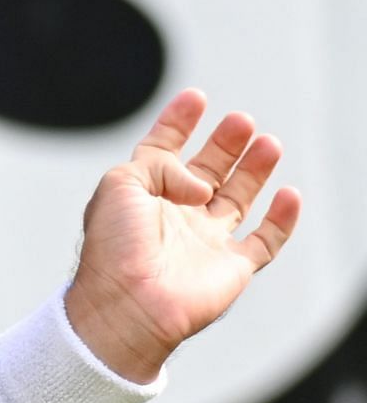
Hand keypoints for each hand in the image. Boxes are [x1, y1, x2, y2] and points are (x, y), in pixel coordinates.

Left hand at [66, 89, 301, 380]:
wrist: (128, 304)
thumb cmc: (114, 249)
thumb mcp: (119, 185)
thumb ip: (158, 164)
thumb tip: (199, 180)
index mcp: (142, 197)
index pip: (162, 152)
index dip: (178, 124)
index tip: (196, 98)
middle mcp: (175, 217)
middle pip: (206, 172)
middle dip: (224, 144)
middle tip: (240, 121)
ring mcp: (204, 243)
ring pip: (237, 199)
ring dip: (253, 170)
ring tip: (267, 142)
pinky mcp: (231, 267)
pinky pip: (264, 240)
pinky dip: (281, 218)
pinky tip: (288, 193)